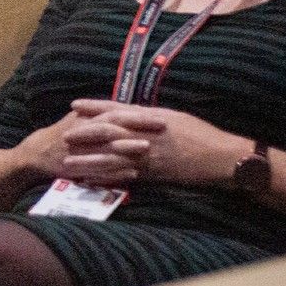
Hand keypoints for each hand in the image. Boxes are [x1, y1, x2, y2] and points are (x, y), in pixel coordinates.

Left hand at [62, 100, 244, 187]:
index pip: (115, 110)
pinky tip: (92, 181)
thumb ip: (149, 116)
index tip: (74, 104)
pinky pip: (125, 177)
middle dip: (84, 133)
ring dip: (88, 161)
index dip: (94, 107)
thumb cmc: (202, 134)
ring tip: (67, 163)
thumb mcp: (174, 116)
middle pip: (108, 132)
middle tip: (63, 135)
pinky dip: (107, 179)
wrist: (222, 158)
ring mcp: (148, 156)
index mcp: (150, 118)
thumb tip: (130, 112)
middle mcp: (145, 136)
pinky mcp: (154, 175)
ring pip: (111, 158)